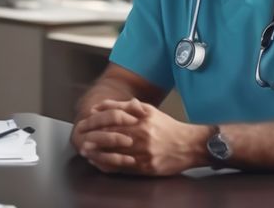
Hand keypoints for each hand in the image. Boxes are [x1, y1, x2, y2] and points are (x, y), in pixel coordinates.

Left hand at [81, 99, 209, 175]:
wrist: (189, 145)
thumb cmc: (166, 126)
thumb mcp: (148, 110)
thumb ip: (123, 106)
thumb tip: (100, 106)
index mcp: (141, 121)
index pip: (113, 123)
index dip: (97, 127)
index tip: (86, 129)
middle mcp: (142, 137)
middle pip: (113, 139)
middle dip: (96, 142)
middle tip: (84, 144)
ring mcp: (145, 154)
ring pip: (117, 155)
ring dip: (101, 156)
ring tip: (89, 155)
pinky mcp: (148, 168)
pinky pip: (125, 168)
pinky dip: (112, 166)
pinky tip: (103, 165)